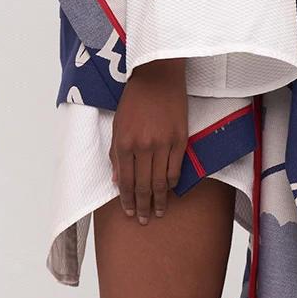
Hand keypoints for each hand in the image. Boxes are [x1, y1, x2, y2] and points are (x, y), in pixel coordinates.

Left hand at [110, 58, 187, 223]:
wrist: (157, 76)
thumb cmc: (135, 99)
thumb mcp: (118, 125)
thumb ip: (116, 153)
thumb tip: (117, 179)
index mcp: (124, 143)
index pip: (125, 181)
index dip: (127, 200)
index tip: (129, 212)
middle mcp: (143, 146)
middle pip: (143, 185)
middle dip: (142, 206)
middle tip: (144, 220)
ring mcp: (163, 144)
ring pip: (160, 181)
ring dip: (159, 200)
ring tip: (159, 212)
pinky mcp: (180, 139)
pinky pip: (175, 169)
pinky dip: (171, 183)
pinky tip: (168, 191)